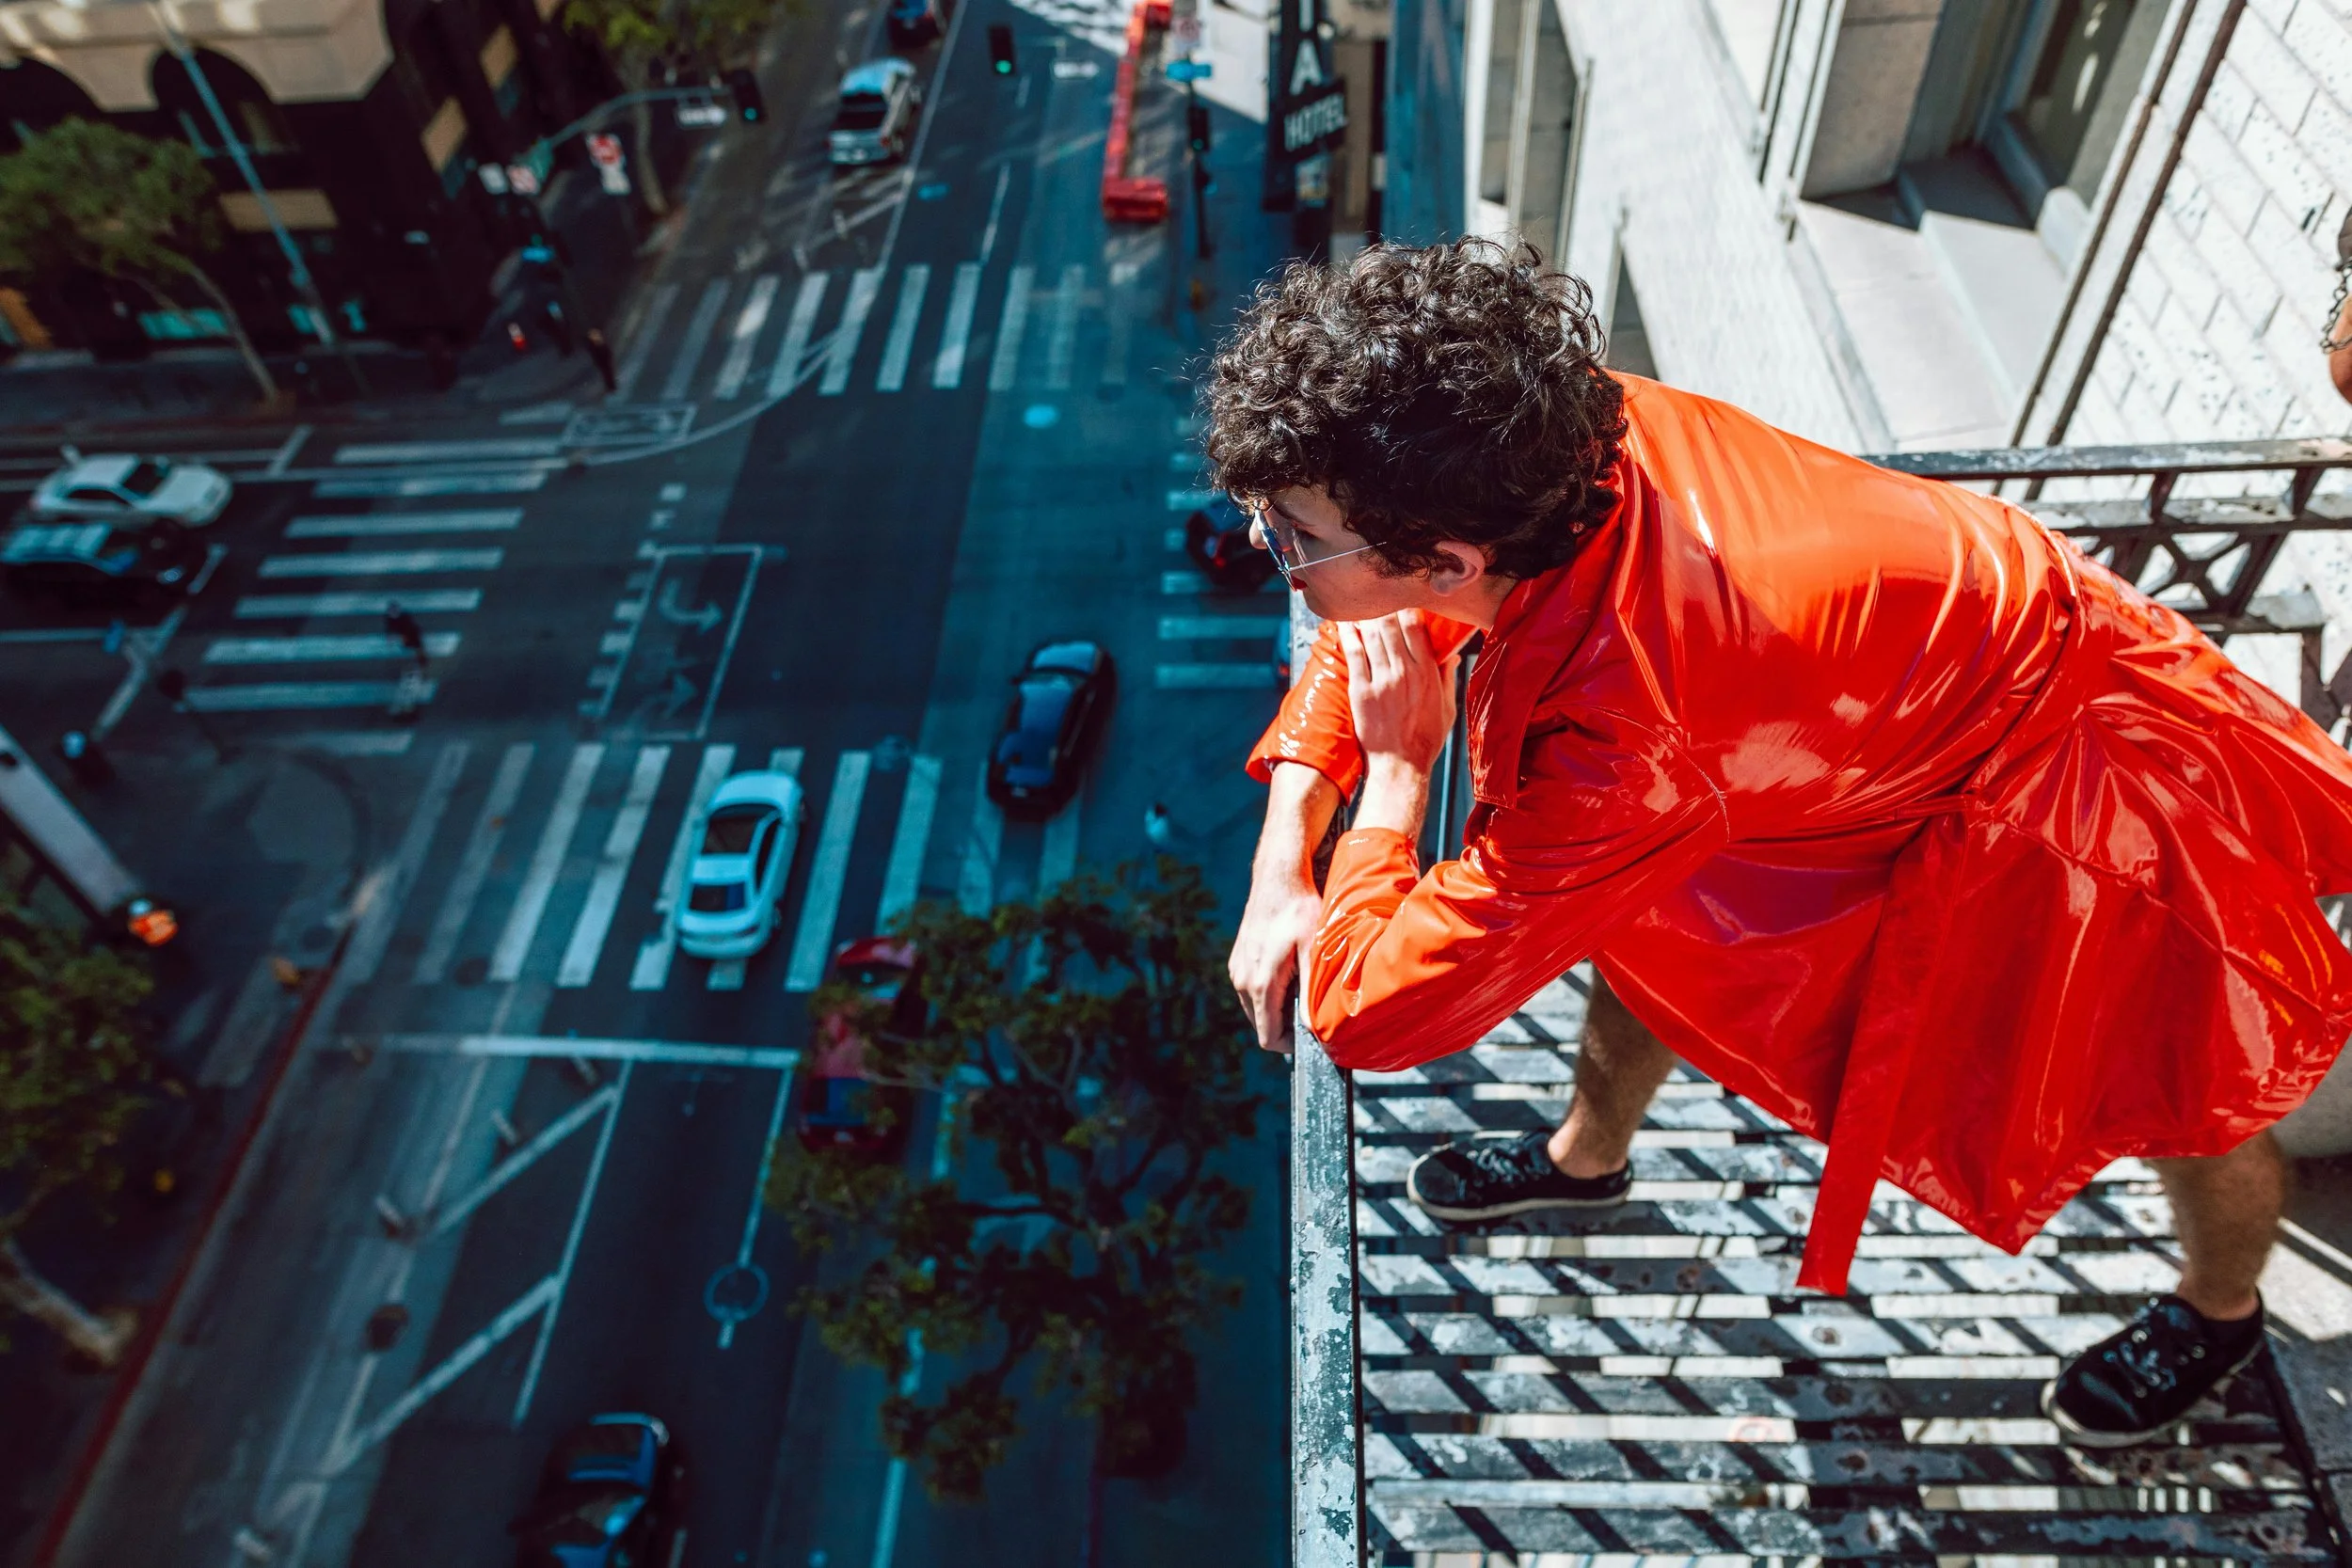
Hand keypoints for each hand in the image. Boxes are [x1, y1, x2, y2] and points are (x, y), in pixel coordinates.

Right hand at [1230, 871, 1322, 1052]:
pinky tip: (1288, 973)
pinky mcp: (1236, 961)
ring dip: (1277, 1009)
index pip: (1267, 1037)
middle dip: (1285, 1026)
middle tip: (1311, 1009)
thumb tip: (1313, 1027)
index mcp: (1260, 983)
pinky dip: (1268, 993)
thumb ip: (1311, 990)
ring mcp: (1236, 970)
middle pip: (1261, 1026)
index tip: (1311, 1037)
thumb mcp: (1314, 949)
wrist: (1278, 878)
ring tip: (1301, 988)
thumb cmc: (1299, 910)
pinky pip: (1250, 992)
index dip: (1290, 1045)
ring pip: (1255, 1009)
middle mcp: (1242, 980)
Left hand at [1340, 610, 1458, 788]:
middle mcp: (1404, 672)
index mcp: (1427, 673)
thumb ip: (1447, 677)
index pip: (1415, 627)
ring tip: (1361, 605)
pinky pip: (1353, 654)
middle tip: (1378, 598)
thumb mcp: (1447, 708)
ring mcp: (1380, 680)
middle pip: (1390, 625)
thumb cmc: (1425, 738)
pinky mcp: (1360, 690)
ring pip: (1371, 635)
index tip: (1402, 600)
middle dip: (1384, 607)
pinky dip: (1348, 634)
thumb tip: (1451, 654)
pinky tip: (1344, 621)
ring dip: (1365, 616)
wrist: (1400, 764)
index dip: (1407, 608)